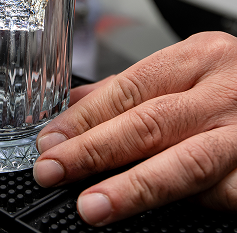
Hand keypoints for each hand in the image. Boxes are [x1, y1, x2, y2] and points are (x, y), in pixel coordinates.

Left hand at [33, 31, 236, 226]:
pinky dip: (185, 204)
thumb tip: (75, 107)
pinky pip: (221, 193)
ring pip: (185, 161)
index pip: (130, 87)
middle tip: (53, 168)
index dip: (86, 116)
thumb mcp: (190, 70)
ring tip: (92, 204)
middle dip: (94, 148)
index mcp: (200, 57)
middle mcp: (224, 91)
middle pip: (150, 120)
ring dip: (133, 186)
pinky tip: (152, 214)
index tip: (51, 138)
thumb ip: (133, 89)